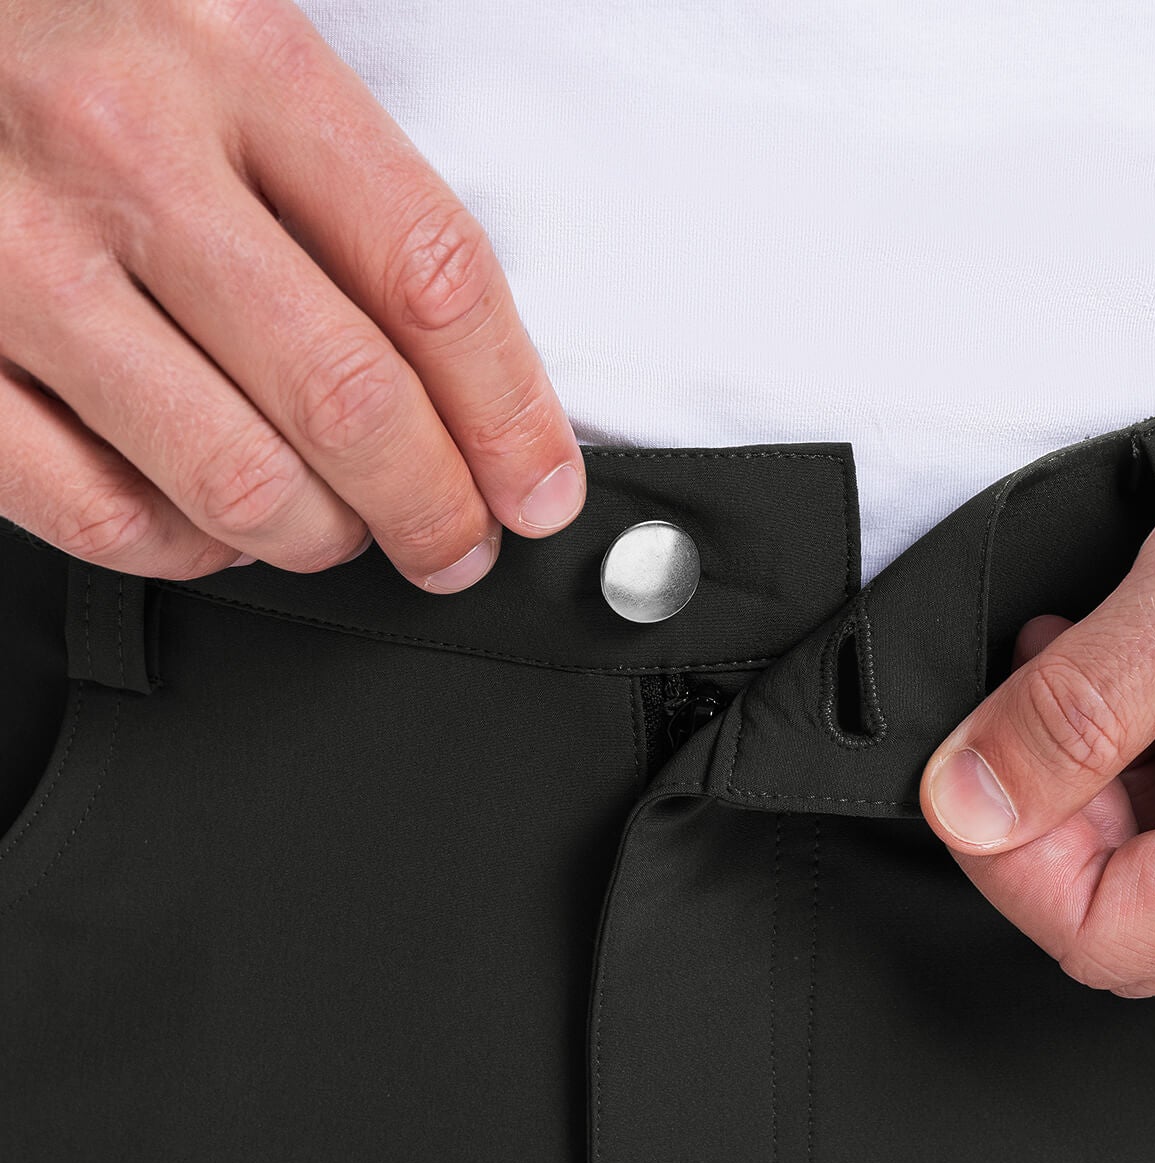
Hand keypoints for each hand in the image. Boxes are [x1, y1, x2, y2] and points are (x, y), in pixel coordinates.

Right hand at [0, 0, 584, 590]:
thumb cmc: (74, 31)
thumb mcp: (224, 40)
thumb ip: (337, 183)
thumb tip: (468, 380)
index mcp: (231, 50)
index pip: (430, 274)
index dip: (509, 415)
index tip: (537, 489)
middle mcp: (122, 148)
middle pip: (348, 398)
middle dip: (432, 509)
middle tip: (453, 545)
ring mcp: (17, 258)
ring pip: (237, 480)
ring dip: (319, 539)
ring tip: (335, 527)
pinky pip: (102, 515)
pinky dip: (187, 552)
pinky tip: (214, 526)